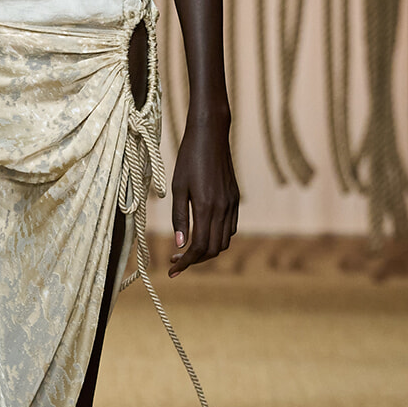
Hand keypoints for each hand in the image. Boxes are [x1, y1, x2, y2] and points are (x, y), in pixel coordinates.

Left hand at [168, 115, 238, 275]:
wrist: (211, 136)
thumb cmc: (189, 159)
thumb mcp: (178, 187)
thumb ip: (179, 217)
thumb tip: (180, 244)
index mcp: (206, 207)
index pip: (199, 247)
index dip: (186, 263)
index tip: (172, 270)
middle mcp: (223, 209)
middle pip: (213, 250)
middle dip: (195, 260)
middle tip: (176, 260)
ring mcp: (232, 204)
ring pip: (224, 241)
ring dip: (207, 250)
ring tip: (188, 249)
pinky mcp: (235, 198)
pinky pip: (230, 227)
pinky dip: (217, 237)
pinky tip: (202, 232)